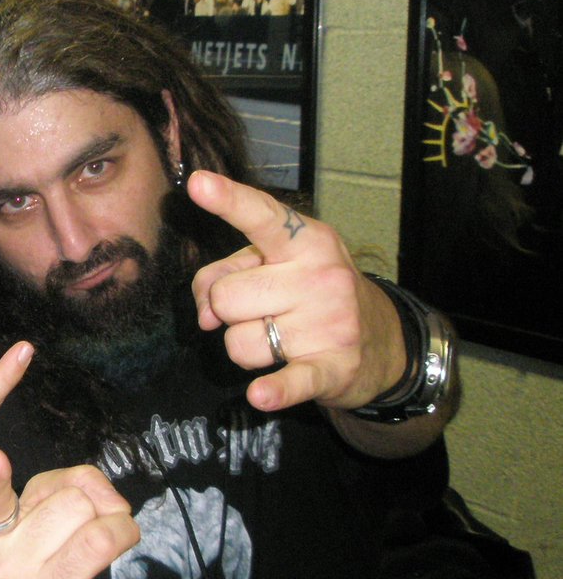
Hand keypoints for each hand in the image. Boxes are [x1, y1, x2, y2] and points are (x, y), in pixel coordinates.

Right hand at [0, 448, 138, 578]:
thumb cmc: (44, 549)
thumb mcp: (39, 506)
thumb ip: (71, 481)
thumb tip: (110, 504)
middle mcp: (2, 565)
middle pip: (73, 503)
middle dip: (95, 505)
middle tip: (88, 524)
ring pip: (98, 539)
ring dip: (122, 530)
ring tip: (117, 539)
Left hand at [188, 170, 406, 412]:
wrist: (381, 340)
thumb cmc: (308, 292)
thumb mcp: (271, 266)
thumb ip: (223, 274)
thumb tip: (205, 316)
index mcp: (305, 241)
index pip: (262, 217)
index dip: (228, 201)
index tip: (197, 183)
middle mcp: (319, 276)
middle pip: (226, 297)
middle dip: (230, 310)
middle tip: (262, 310)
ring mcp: (329, 322)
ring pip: (238, 342)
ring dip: (246, 347)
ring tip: (278, 338)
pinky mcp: (333, 367)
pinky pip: (290, 380)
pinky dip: (274, 390)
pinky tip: (261, 395)